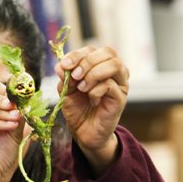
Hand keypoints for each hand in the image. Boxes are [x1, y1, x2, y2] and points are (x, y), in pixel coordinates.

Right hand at [0, 80, 23, 181]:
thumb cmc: (3, 155)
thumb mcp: (15, 130)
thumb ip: (17, 114)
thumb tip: (24, 100)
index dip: (7, 92)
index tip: (21, 99)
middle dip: (6, 102)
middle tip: (19, 109)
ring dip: (3, 114)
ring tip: (16, 120)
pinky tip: (8, 126)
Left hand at [55, 46, 128, 171]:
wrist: (83, 132)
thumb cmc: (77, 109)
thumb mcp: (66, 89)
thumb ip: (65, 76)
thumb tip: (61, 66)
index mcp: (101, 65)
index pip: (94, 49)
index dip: (78, 54)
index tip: (64, 65)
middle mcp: (115, 72)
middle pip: (109, 52)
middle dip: (87, 62)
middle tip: (74, 76)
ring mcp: (120, 84)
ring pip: (114, 65)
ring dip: (93, 73)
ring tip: (82, 87)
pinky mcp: (121, 98)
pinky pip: (110, 85)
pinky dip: (95, 90)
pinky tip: (91, 99)